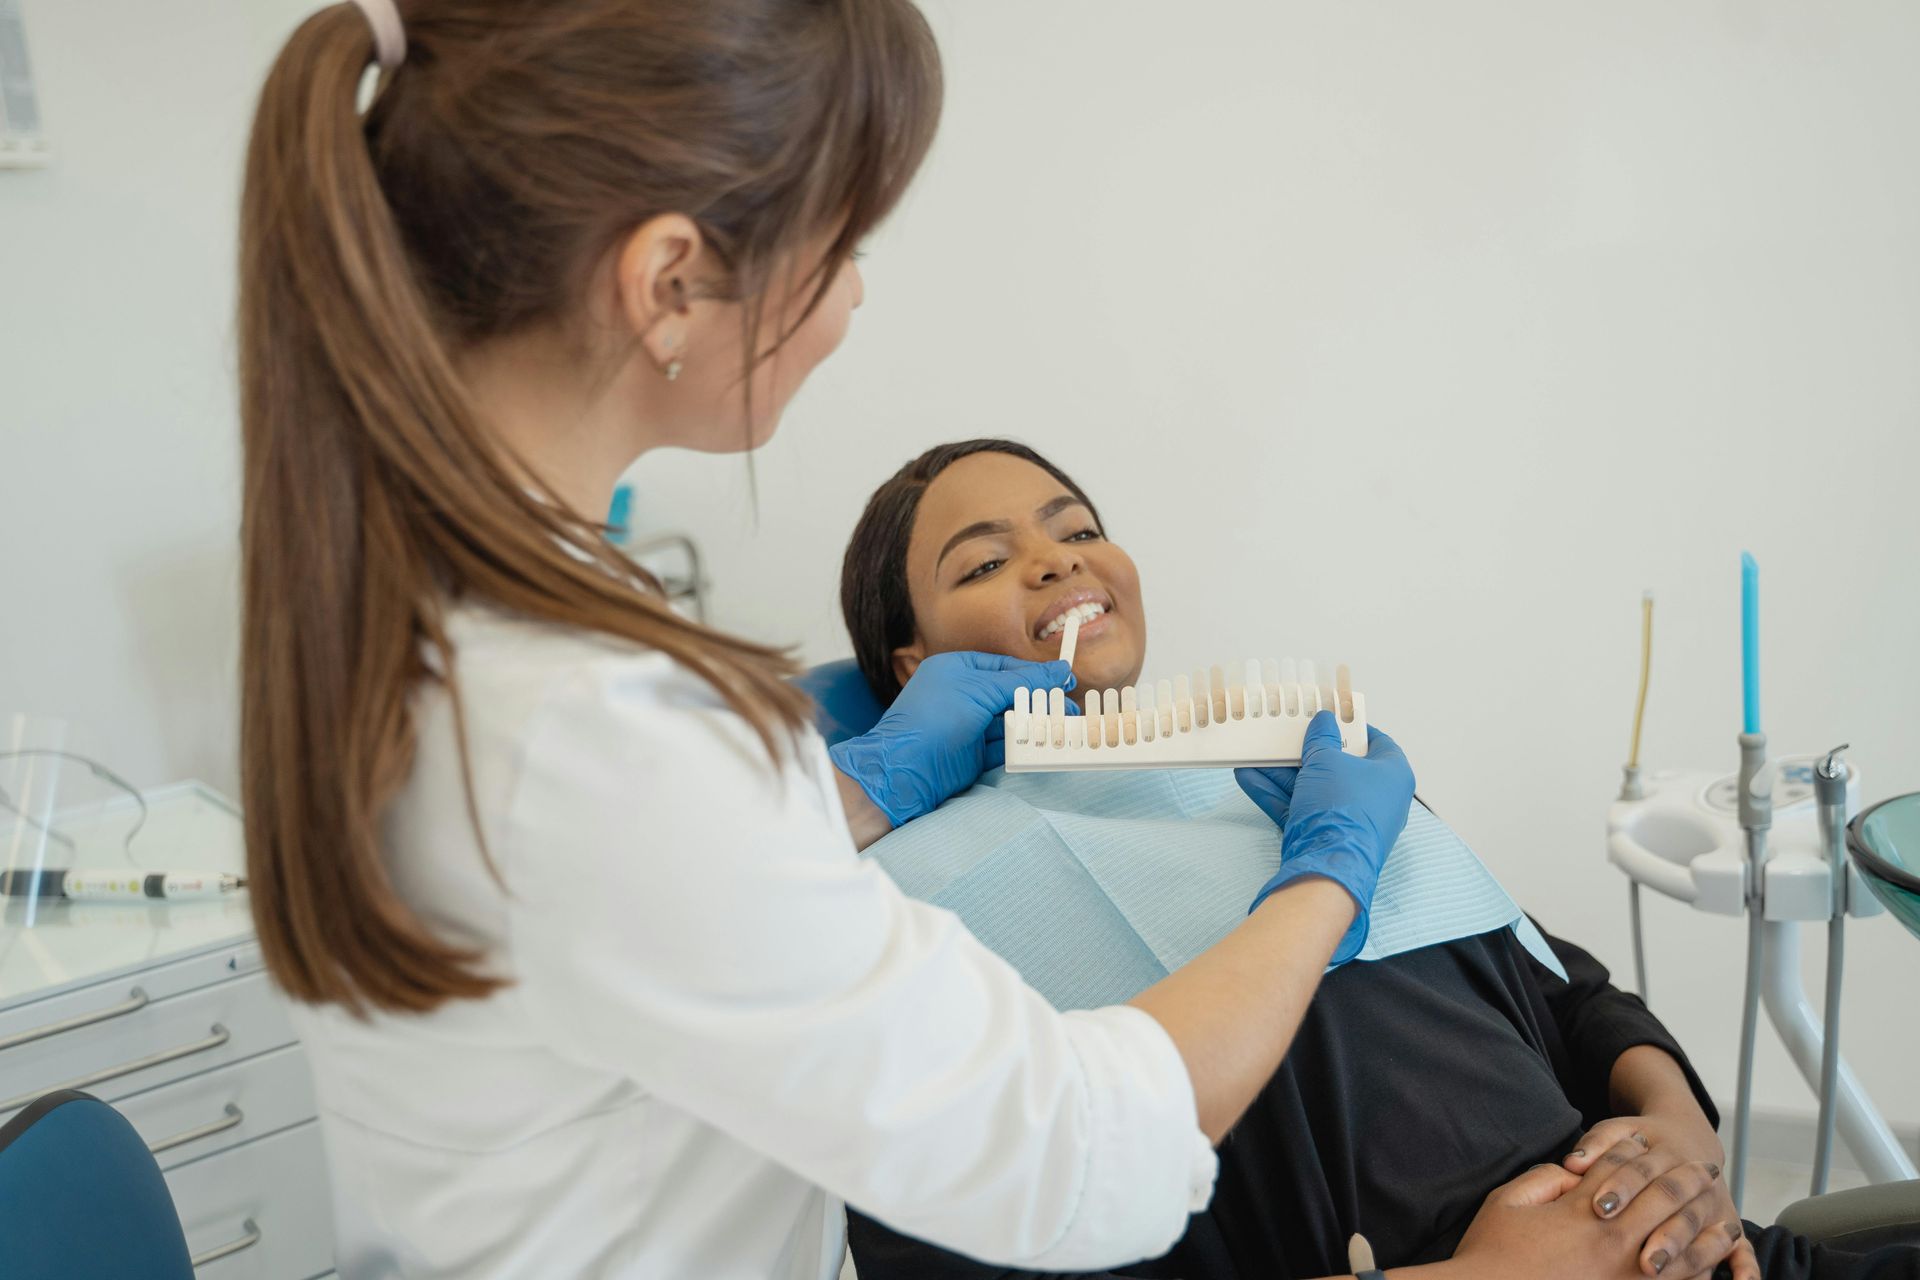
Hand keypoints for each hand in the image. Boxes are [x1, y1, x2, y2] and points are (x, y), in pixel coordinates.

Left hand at [827, 652, 1072, 827]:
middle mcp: (963, 695)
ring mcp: (968, 726)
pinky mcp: (972, 755)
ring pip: (1010, 722)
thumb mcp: (980, 690)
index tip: (1064, 681)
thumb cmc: (935, 718)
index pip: (1005, 667)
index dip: (1035, 675)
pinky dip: (1024, 747)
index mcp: (958, 670)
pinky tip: (1045, 747)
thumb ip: (1022, 682)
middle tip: (1070, 709)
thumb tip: (1059, 671)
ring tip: (1065, 729)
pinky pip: (1004, 747)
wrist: (903, 770)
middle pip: (1011, 695)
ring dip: (1036, 726)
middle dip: (1040, 703)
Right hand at [1234, 712, 1413, 963]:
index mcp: (1392, 775)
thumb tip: (1324, 720)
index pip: (1378, 741)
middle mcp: (1376, 798)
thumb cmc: (1341, 806)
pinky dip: (1276, 794)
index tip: (1330, 717)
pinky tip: (1247, 777)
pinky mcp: (1324, 836)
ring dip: (1283, 771)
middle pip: (1339, 766)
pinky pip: (1300, 807)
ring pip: (1314, 787)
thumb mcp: (1327, 761)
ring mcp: (1349, 819)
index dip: (1353, 727)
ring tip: (1255, 752)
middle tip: (1287, 733)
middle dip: (1307, 750)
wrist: (1327, 866)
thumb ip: (1322, 738)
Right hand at [1446, 1158, 1739, 1279]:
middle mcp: (1612, 1241)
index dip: (1634, 1151)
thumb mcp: (1507, 1203)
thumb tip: (1574, 1173)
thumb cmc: (1492, 1252)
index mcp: (1582, 1211)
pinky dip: (1698, 1275)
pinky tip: (1711, 1269)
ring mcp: (1626, 1277)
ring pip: (1683, 1249)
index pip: (1619, 1171)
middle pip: (1663, 1202)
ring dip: (1707, 1230)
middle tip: (1707, 1170)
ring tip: (1727, 1221)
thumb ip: (1543, 1180)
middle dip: (1687, 1182)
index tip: (1649, 1141)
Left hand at [1564, 1116, 1756, 1278]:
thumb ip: (1597, 1145)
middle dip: (1659, 1231)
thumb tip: (1573, 1163)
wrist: (1687, 1136)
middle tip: (1641, 1260)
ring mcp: (1714, 1203)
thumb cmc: (1640, 1141)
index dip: (1621, 1187)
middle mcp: (1695, 1178)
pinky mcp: (1728, 1224)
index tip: (1600, 1208)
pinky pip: (1742, 1249)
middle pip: (1676, 1204)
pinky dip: (1745, 1268)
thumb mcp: (1618, 1131)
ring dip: (1685, 1252)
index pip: (1642, 1170)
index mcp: (1665, 1152)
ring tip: (1658, 1271)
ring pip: (1700, 1227)